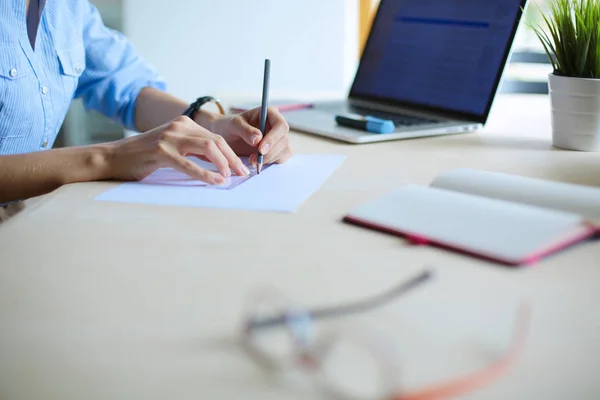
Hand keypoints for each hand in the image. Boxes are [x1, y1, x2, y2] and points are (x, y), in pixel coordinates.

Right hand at [107, 116, 249, 183]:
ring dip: (223, 164)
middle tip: (243, 174)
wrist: (114, 157)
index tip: (241, 168)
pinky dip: (206, 174)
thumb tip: (218, 163)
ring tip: (231, 177)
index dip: (231, 154)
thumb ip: (192, 150)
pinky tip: (216, 181)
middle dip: (232, 159)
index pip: (216, 138)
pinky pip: (189, 164)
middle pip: (216, 141)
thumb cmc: (145, 156)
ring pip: (207, 148)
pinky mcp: (161, 151)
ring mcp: (170, 137)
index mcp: (184, 124)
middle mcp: (179, 126)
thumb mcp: (173, 147)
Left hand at [208, 106, 292, 166]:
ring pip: (285, 150)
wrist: (227, 136)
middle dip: (270, 152)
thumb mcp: (234, 125)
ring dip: (269, 159)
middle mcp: (277, 126)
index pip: (281, 126)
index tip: (260, 149)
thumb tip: (258, 139)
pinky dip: (271, 163)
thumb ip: (245, 130)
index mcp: (270, 114)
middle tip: (253, 159)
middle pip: (284, 140)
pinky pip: (281, 158)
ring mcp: (279, 139)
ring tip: (251, 160)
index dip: (273, 138)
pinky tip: (257, 162)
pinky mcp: (277, 150)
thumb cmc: (230, 126)